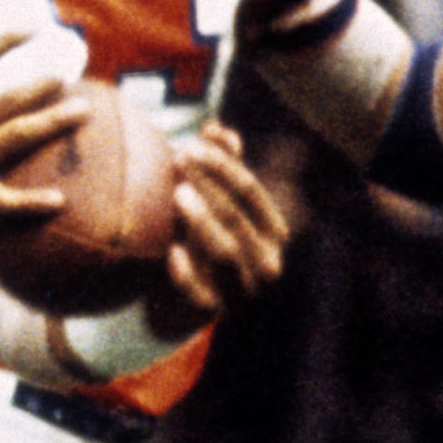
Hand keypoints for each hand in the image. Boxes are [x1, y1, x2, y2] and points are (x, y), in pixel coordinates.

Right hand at [0, 31, 88, 226]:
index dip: (4, 43)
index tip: (34, 29)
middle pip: (4, 103)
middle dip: (40, 88)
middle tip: (65, 76)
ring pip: (14, 139)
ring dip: (52, 123)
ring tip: (82, 110)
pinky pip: (3, 203)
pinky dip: (31, 203)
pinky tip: (59, 200)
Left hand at [147, 122, 291, 332]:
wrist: (199, 303)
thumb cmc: (210, 242)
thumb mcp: (221, 206)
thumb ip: (224, 170)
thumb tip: (217, 129)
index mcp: (271, 231)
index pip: (251, 192)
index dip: (222, 166)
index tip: (190, 146)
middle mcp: (264, 261)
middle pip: (237, 217)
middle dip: (207, 186)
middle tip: (175, 162)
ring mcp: (241, 289)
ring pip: (227, 252)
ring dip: (203, 221)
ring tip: (177, 195)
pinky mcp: (212, 313)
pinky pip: (201, 295)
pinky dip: (187, 275)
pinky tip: (172, 253)